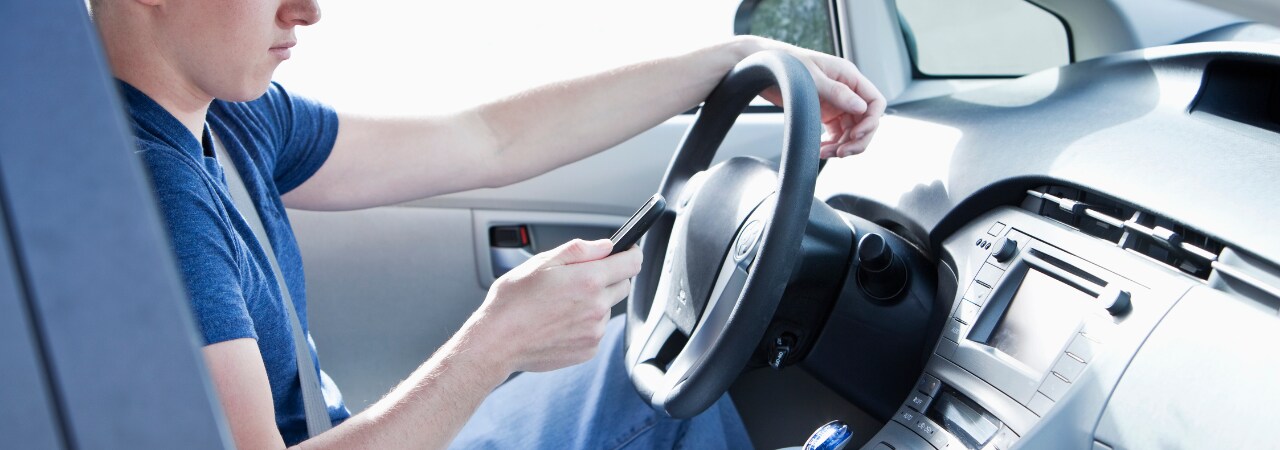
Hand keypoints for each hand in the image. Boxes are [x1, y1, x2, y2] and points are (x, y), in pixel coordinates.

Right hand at [468, 239, 641, 373]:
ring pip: (607, 308)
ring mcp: (595, 331)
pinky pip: (596, 330)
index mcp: (589, 280)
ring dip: (594, 302)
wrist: (497, 341)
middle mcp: (597, 307)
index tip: (628, 251)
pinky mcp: (589, 350)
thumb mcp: (542, 262)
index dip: (631, 253)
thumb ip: (579, 250)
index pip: (632, 263)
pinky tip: (560, 322)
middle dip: (609, 277)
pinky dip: (585, 324)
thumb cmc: (512, 301)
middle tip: (580, 278)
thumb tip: (606, 246)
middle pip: (623, 285)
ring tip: (561, 304)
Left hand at [746, 37, 886, 158]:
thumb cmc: (787, 64)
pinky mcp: (825, 114)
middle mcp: (847, 91)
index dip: (871, 121)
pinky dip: (832, 144)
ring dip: (843, 146)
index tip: (855, 135)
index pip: (875, 102)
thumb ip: (837, 92)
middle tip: (841, 153)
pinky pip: (837, 134)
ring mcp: (837, 103)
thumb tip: (862, 108)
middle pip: (866, 121)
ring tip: (825, 153)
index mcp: (849, 77)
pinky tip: (820, 150)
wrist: (765, 66)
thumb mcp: (812, 78)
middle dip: (857, 140)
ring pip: (852, 131)